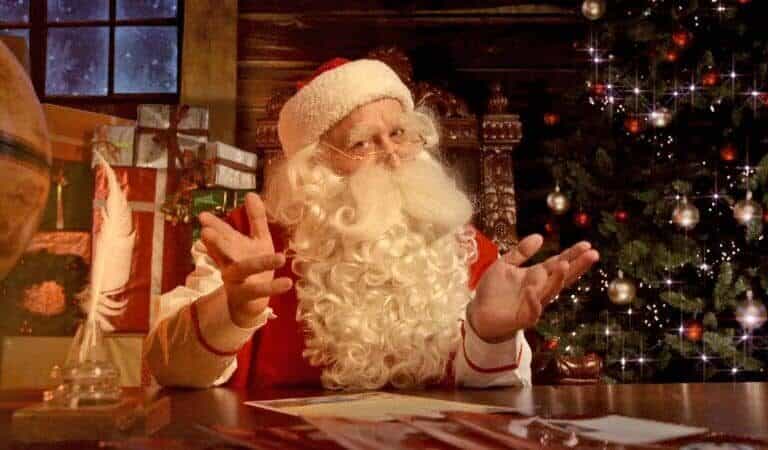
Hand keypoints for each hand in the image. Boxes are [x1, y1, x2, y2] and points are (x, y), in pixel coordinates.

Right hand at [199, 193, 291, 327]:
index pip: (222, 235)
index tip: (203, 216)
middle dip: (216, 243)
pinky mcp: (248, 295)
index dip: (214, 226)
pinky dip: (274, 287)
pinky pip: (260, 291)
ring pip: (244, 271)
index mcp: (232, 249)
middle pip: (224, 252)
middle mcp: (231, 263)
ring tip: (280, 257)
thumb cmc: (253, 266)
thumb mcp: (257, 240)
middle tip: (206, 233)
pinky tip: (288, 282)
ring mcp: (238, 281)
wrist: (250, 302)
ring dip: (259, 264)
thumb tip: (251, 194)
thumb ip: (255, 219)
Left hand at [469, 234, 598, 341]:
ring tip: (564, 265)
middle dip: (577, 266)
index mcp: (536, 276)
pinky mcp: (522, 318)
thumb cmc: (493, 290)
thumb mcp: (504, 264)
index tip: (587, 244)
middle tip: (592, 254)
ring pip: (550, 292)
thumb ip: (521, 252)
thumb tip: (540, 236)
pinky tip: (531, 291)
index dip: (572, 254)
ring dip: (557, 279)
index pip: (557, 263)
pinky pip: (532, 310)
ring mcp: (533, 304)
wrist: (479, 314)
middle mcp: (539, 289)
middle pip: (562, 277)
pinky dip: (532, 301)